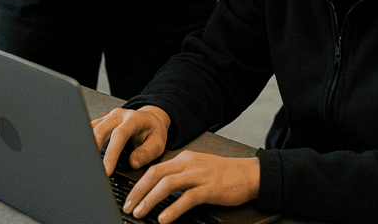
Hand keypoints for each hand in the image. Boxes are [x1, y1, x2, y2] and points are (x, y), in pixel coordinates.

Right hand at [91, 105, 170, 177]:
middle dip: (93, 149)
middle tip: (91, 169)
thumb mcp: (158, 143)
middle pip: (100, 129)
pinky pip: (90, 129)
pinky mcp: (102, 122)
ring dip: (87, 145)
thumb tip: (133, 163)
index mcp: (133, 119)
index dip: (111, 153)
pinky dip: (86, 141)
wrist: (151, 119)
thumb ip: (146, 153)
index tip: (106, 170)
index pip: (119, 135)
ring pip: (91, 128)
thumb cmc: (153, 131)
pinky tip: (83, 154)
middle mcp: (118, 115)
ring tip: (83, 164)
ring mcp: (108, 117)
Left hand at [121, 150, 260, 222]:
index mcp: (184, 159)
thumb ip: (181, 175)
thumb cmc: (224, 174)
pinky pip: (187, 198)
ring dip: (150, 200)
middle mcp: (188, 164)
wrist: (249, 174)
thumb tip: (160, 189)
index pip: (154, 169)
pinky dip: (173, 209)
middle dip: (138, 191)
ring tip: (140, 213)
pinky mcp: (209, 188)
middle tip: (128, 206)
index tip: (129, 197)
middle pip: (155, 174)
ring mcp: (199, 175)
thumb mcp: (198, 169)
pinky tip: (164, 219)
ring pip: (167, 184)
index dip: (139, 184)